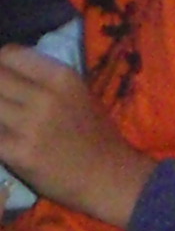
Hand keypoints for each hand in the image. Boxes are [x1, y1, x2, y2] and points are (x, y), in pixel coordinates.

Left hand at [0, 45, 152, 224]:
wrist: (107, 175)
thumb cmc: (94, 134)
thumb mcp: (77, 95)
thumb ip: (42, 82)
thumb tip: (5, 72)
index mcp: (63, 77)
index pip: (9, 55)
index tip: (3, 79)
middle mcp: (46, 96)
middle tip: (5, 103)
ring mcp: (30, 125)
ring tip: (6, 119)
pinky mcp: (18, 153)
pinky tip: (3, 139)